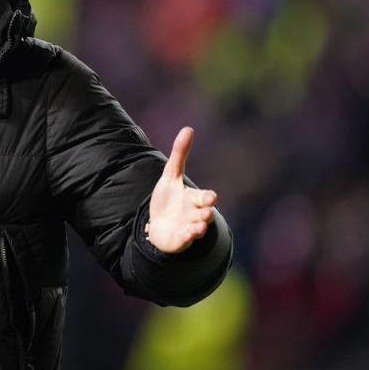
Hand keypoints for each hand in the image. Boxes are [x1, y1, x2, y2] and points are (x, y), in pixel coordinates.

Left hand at [146, 127, 217, 253]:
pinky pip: (185, 241)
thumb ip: (179, 154)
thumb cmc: (168, 199)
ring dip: (199, 227)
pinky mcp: (180, 240)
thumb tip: (188, 128)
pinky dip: (186, 238)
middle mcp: (195, 214)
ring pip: (198, 229)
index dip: (207, 197)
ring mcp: (188, 228)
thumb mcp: (170, 176)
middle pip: (204, 214)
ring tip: (199, 226)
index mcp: (194, 198)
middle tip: (207, 212)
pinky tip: (185, 235)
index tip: (210, 197)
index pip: (204, 197)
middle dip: (206, 213)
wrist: (158, 224)